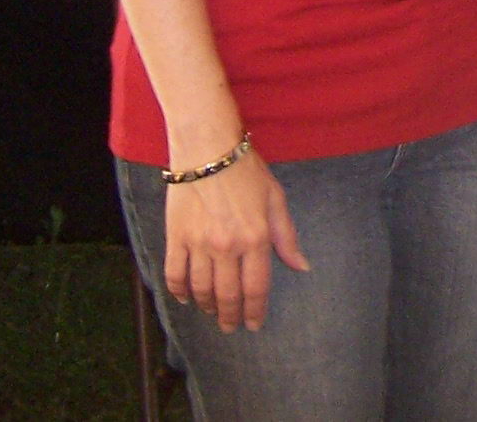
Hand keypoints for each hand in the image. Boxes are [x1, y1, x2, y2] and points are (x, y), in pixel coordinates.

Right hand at [163, 146, 308, 332]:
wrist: (208, 149)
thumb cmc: (246, 171)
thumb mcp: (275, 199)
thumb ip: (287, 236)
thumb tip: (302, 267)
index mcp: (256, 238)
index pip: (256, 287)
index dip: (255, 311)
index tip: (253, 324)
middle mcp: (227, 246)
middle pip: (228, 295)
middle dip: (230, 316)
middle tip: (231, 327)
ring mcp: (199, 244)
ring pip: (201, 290)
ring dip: (208, 307)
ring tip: (213, 312)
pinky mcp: (175, 238)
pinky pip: (175, 275)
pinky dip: (179, 292)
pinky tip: (187, 298)